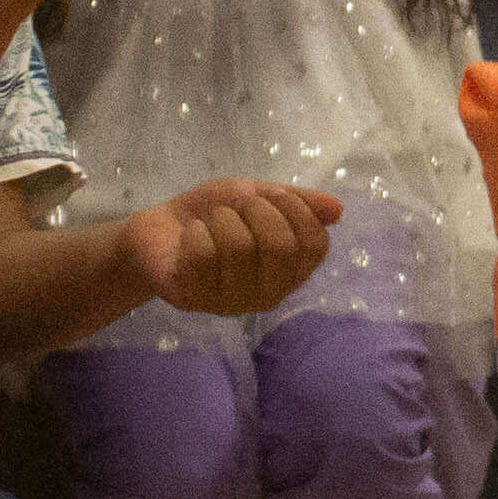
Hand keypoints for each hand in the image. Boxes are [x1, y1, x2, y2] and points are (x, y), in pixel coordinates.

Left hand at [125, 177, 343, 316]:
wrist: (160, 230)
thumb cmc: (214, 214)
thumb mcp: (258, 196)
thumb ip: (296, 202)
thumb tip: (337, 210)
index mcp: (291, 270)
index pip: (315, 245)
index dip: (295, 210)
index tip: (271, 197)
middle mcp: (269, 293)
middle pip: (280, 247)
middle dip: (256, 210)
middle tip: (237, 208)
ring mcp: (233, 302)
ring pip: (239, 248)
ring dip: (221, 219)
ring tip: (211, 223)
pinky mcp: (196, 300)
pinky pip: (203, 256)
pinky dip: (195, 232)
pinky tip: (190, 238)